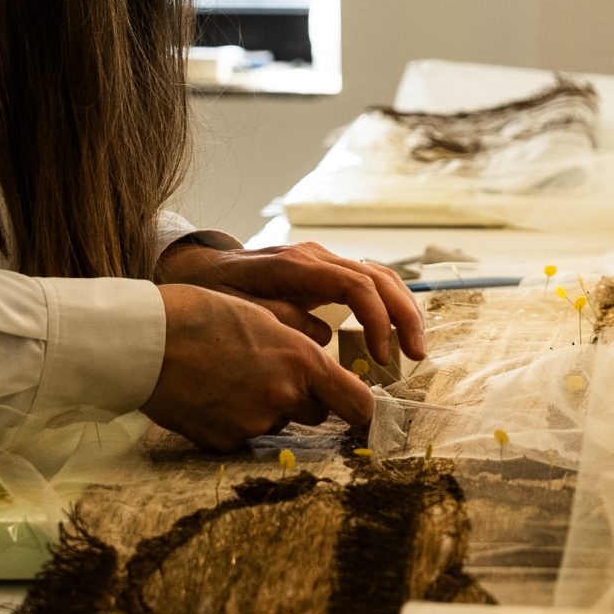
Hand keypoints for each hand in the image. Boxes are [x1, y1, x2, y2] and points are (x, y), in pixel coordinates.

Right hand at [143, 285, 375, 452]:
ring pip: (279, 423)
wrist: (145, 340)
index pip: (358, 404)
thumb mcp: (263, 316)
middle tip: (268, 373)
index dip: (362, 408)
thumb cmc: (202, 316)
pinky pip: (244, 438)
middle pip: (317, 413)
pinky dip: (234, 422)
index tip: (362, 408)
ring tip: (229, 378)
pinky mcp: (225, 442)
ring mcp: (254, 424)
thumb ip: (299, 342)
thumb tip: (322, 352)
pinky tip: (209, 396)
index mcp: (301, 361)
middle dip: (303, 398)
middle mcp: (284, 397)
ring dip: (267, 408)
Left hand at [153, 238, 426, 366]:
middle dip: (404, 316)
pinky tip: (395, 336)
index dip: (376, 320)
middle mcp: (318, 257)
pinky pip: (368, 284)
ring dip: (404, 311)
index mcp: (298, 264)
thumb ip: (279, 318)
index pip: (356, 285)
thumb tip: (323, 337)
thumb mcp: (236, 310)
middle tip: (416, 356)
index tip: (380, 357)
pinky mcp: (325, 274)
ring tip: (414, 349)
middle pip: (379, 277)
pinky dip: (388, 307)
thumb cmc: (213, 292)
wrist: (197, 268)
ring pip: (381, 276)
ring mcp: (324, 262)